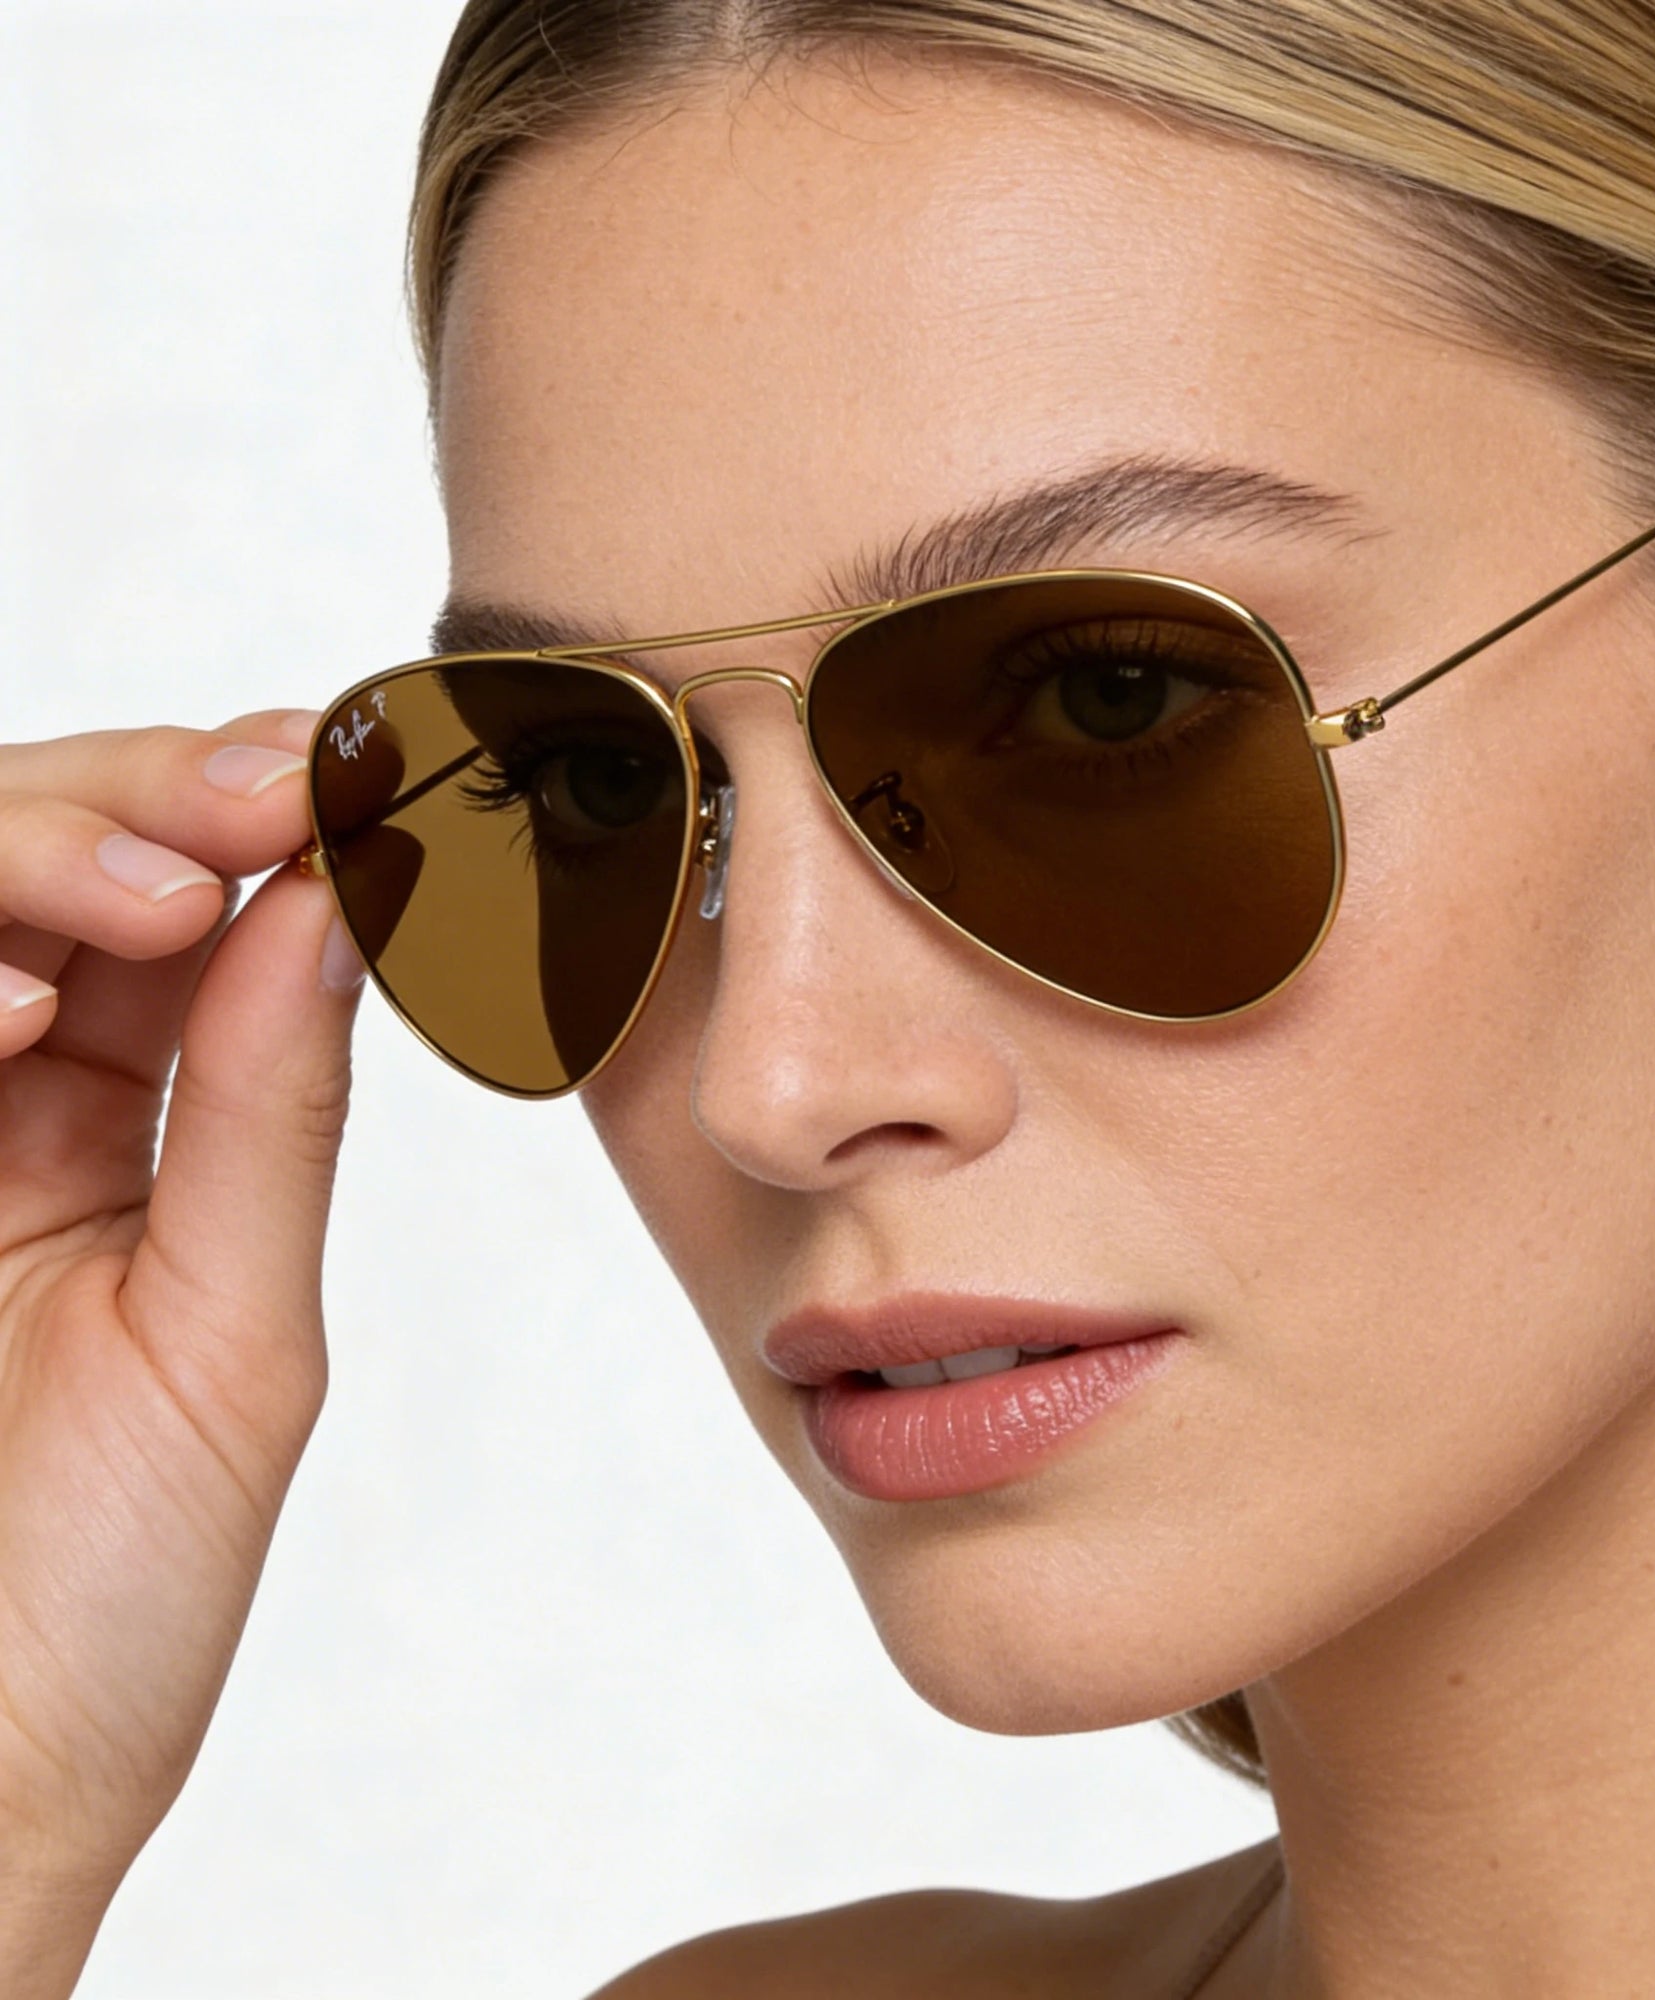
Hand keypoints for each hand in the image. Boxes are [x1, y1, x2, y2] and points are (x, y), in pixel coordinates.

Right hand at [0, 711, 361, 1986]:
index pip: (179, 927)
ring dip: (31, 858)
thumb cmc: (103, 1602)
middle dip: (144, 802)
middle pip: (41, 870)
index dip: (249, 832)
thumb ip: (268, 1115)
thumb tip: (342, 906)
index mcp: (119, 1144)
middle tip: (260, 799)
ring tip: (151, 896)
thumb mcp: (228, 1337)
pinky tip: (17, 1020)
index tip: (342, 778)